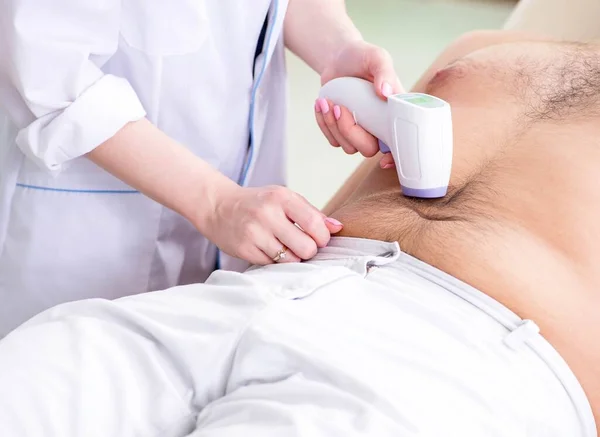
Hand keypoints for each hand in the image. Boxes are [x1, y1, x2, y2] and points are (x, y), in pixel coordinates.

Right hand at [200, 184, 342, 264]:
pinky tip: (269, 250)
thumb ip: (312, 213)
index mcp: (281, 198)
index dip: (323, 237)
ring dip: (293, 258)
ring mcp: (254, 233)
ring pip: (290, 261)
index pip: (314, 224)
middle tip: (302, 246)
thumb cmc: (258, 203)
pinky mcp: (244, 249)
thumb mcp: (285, 199)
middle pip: (306, 248)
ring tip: (285, 248)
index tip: (319, 238)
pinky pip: (272, 265)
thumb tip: (337, 228)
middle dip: (309, 251)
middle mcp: (267, 214)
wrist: (218, 207)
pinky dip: (275, 262)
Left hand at [315, 40, 403, 167]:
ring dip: (333, 126)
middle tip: (340, 108)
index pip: (401, 142)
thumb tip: (386, 94)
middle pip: (368, 149)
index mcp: (394, 113)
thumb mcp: (376, 57)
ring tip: (326, 101)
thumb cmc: (363, 57)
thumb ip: (384, 72)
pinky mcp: (342, 131)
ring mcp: (360, 131)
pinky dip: (323, 123)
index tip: (384, 161)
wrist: (339, 58)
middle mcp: (379, 127)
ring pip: (348, 146)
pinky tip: (321, 103)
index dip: (395, 158)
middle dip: (350, 132)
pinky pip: (333, 139)